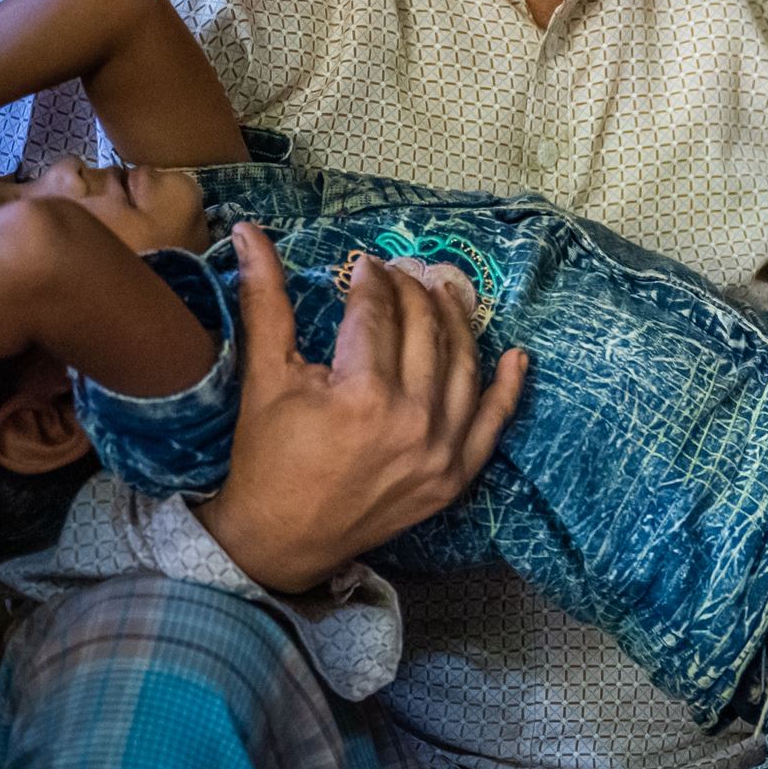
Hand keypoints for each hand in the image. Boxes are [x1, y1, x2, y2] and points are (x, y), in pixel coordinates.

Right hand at [193, 226, 528, 593]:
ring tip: (443, 291)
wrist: (280, 538)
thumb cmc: (266, 455)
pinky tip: (518, 356)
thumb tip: (249, 230)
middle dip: (410, 291)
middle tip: (398, 273)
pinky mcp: (454, 477)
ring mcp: (440, 451)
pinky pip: (493, 424)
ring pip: (463, 365)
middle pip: (424, 330)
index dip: (370, 281)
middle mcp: (412, 419)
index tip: (363, 266)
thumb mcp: (264, 375)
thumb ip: (265, 299)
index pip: (377, 313)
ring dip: (457, 322)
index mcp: (363, 393)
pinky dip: (509, 389)